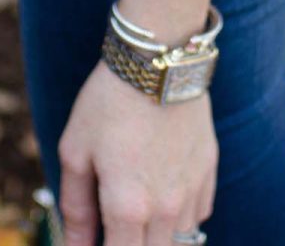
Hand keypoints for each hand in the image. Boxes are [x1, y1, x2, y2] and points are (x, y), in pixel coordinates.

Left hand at [58, 56, 216, 245]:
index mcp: (127, 207)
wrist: (158, 57)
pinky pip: (197, 216)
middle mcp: (165, 209)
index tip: (95, 242)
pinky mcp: (209, 172)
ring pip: (179, 242)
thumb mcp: (76, 150)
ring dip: (157, 238)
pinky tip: (162, 195)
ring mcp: (192, 191)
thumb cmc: (108, 101)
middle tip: (114, 227)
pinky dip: (180, 218)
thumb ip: (75, 208)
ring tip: (138, 211)